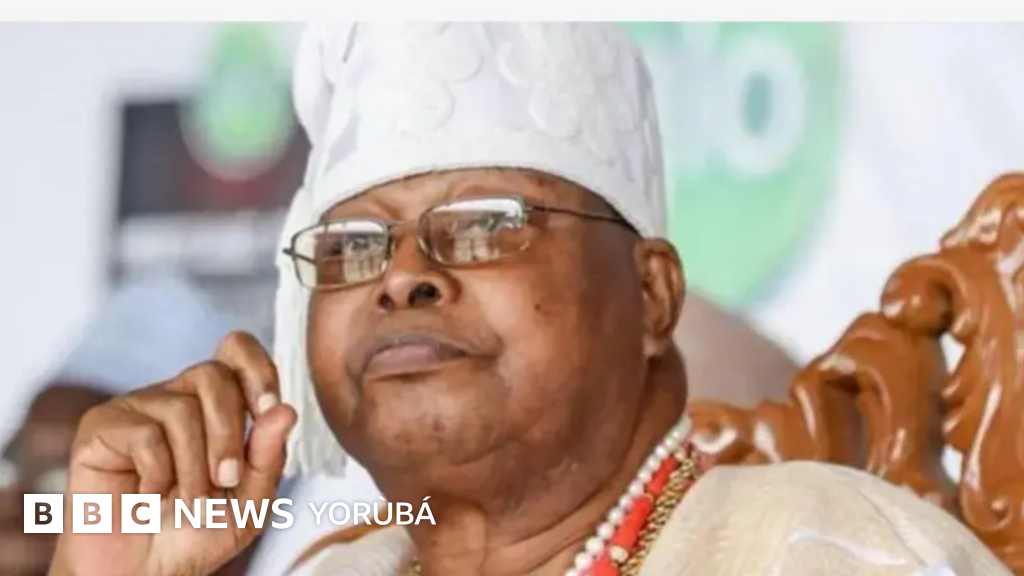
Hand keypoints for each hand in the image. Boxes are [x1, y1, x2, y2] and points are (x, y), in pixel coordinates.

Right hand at [48, 332, 297, 575]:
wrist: (143, 573)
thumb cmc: (195, 533)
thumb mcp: (249, 500)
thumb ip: (269, 456)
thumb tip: (286, 410)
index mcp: (216, 404)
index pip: (237, 351)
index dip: (257, 367)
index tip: (269, 409)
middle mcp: (177, 396)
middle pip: (213, 375)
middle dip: (229, 433)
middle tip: (226, 480)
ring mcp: (137, 408)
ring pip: (182, 409)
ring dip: (193, 467)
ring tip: (185, 501)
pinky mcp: (100, 427)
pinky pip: (145, 435)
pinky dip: (157, 477)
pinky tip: (148, 498)